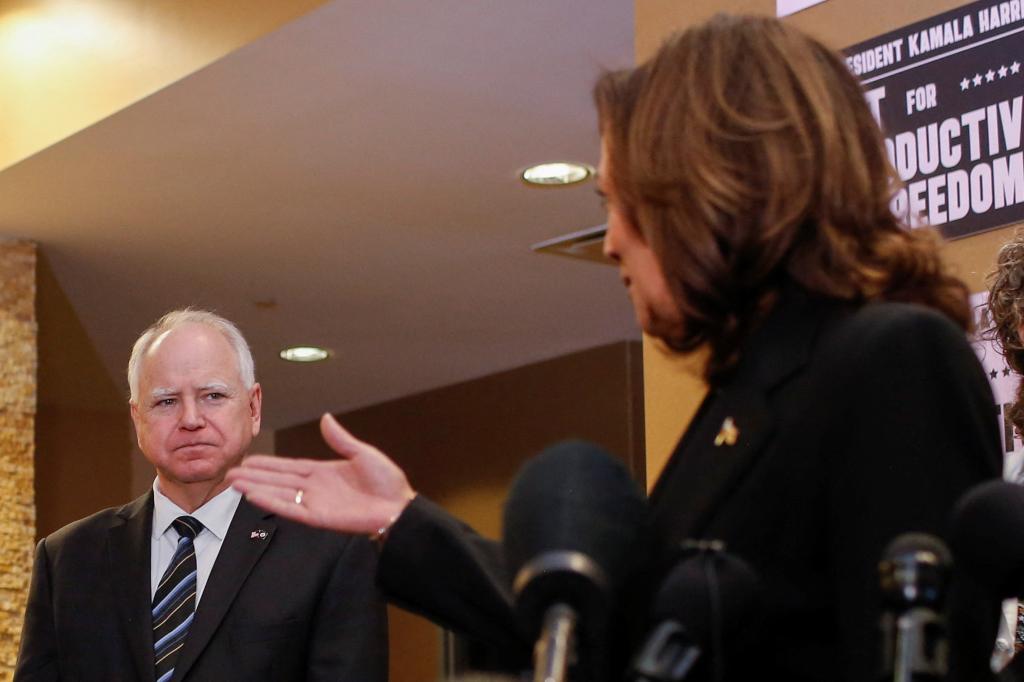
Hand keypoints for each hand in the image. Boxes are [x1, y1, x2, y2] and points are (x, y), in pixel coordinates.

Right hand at [226, 413, 415, 533]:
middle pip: (277, 480)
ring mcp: (316, 502)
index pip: (288, 466)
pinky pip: (291, 509)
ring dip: (257, 488)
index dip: (268, 464)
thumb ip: (340, 439)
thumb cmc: (387, 482)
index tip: (249, 460)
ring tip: (234, 483)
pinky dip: (273, 503)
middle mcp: (315, 488)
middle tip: (231, 473)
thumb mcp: (363, 453)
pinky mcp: (319, 517)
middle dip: (254, 476)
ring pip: (279, 494)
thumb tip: (326, 418)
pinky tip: (255, 497)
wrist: (399, 506)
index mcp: (323, 472)